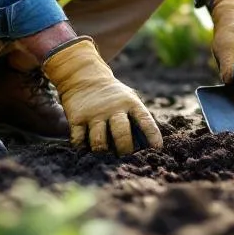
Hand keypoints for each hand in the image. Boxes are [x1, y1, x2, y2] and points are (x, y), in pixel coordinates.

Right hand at [41, 37, 161, 153]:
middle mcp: (113, 108)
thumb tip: (145, 146)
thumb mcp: (128, 99)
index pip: (145, 120)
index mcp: (130, 103)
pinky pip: (79, 141)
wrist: (84, 77)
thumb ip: (137, 118)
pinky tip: (87, 149)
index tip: (157, 148)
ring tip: (105, 155)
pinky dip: (83, 149)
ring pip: (99, 141)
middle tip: (125, 157)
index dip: (152, 135)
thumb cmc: (113, 96)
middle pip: (121, 134)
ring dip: (103, 152)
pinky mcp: (77, 119)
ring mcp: (94, 114)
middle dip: (125, 150)